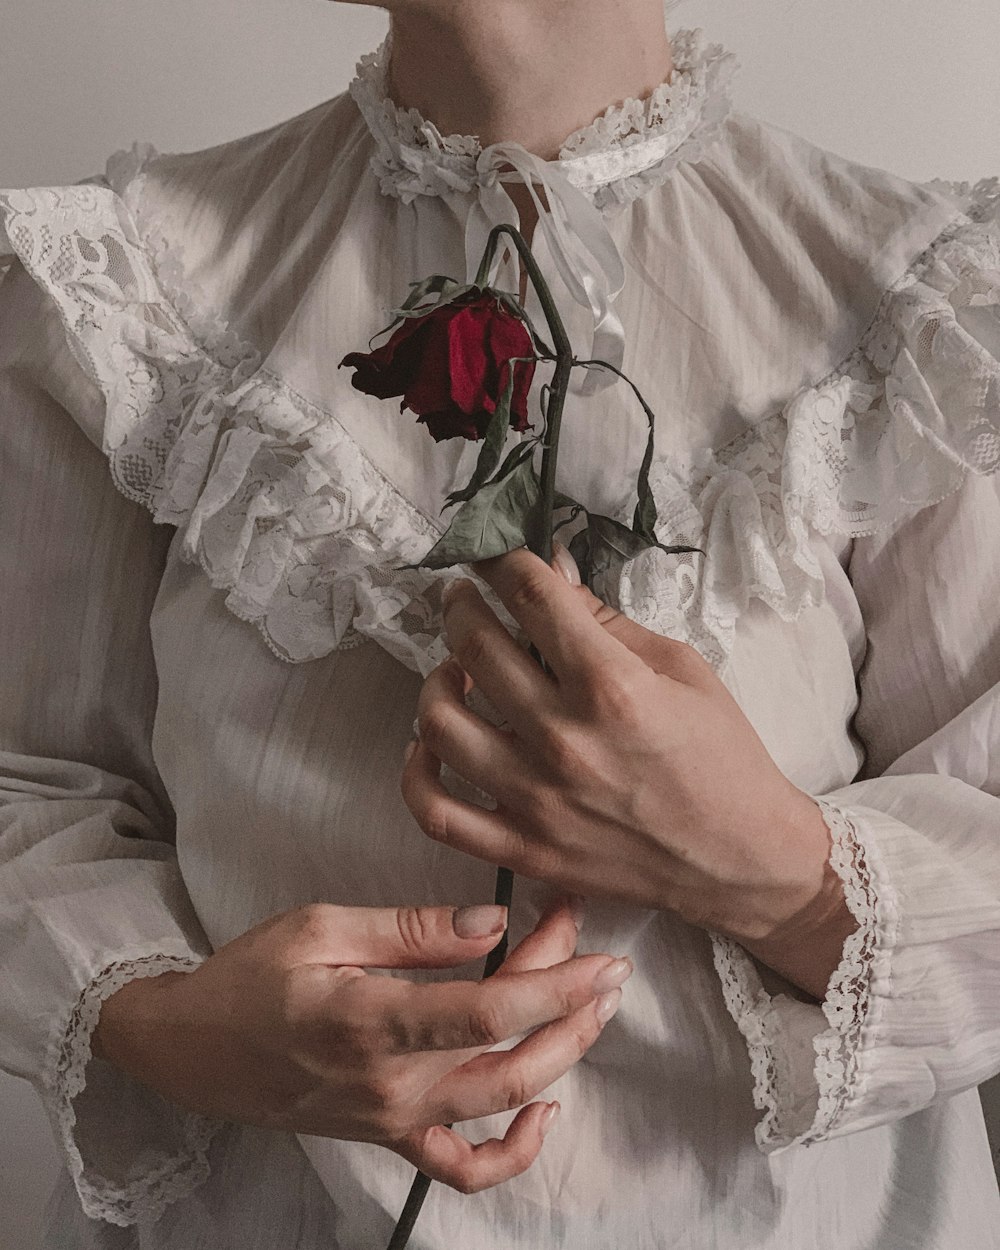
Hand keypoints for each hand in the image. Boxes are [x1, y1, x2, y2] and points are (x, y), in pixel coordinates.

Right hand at [92, 896, 631, 1193]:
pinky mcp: (389, 1135)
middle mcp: (392, 1082)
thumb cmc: (252, 976)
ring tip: (593, 1007)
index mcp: (373, 1020)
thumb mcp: (322, 927)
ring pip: (502, 1102)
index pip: (491, 1010)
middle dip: (571, 1005)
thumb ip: (412, 929)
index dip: (558, 983)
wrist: (194, 1048)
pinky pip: (460, 1166)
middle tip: (596, 954)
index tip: (603, 953)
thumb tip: (491, 923)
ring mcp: (393, 1118)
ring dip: (561, 1055)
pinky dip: (511, 1152)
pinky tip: (543, 1110)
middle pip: (512, 1055)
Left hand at [402, 546, 845, 955]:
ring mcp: (535, 799)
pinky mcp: (523, 849)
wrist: (741, 858)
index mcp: (610, 685)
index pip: (531, 596)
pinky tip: (430, 742)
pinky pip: (435, 811)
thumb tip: (552, 570)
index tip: (494, 555)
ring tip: (453, 667)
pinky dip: (417, 770)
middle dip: (462, 605)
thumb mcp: (681, 667)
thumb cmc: (721, 756)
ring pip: (440, 721)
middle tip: (464, 598)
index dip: (503, 561)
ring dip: (436, 678)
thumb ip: (607, 620)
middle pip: (476, 647)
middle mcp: (563, 739)